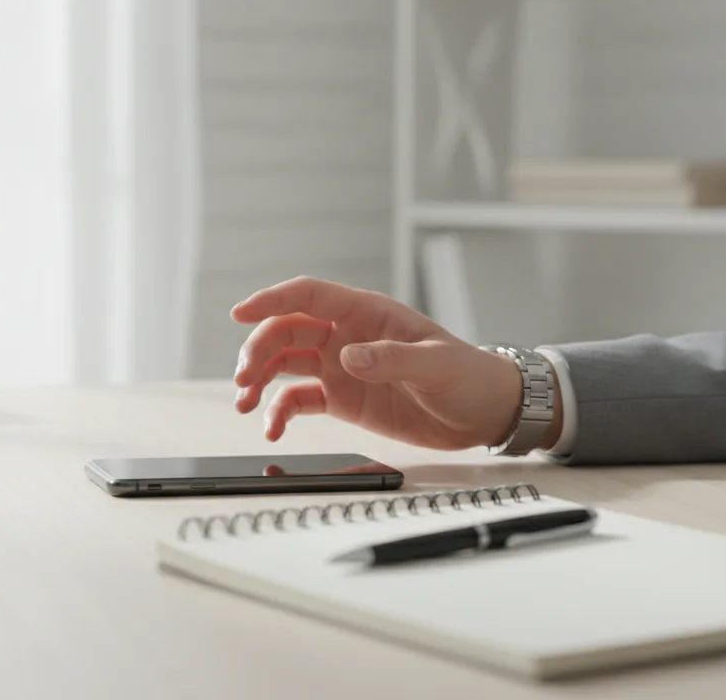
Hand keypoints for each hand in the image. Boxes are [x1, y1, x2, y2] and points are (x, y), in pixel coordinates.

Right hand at [231, 276, 560, 450]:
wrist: (485, 412)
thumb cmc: (469, 376)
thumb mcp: (437, 364)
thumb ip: (393, 358)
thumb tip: (349, 358)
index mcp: (366, 313)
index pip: (308, 296)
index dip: (271, 299)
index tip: (239, 313)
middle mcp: (345, 335)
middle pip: (285, 331)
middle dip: (257, 350)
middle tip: (243, 380)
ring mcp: (340, 367)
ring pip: (283, 363)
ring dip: (257, 379)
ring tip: (244, 404)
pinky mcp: (342, 398)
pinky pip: (298, 400)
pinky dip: (279, 413)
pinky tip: (273, 430)